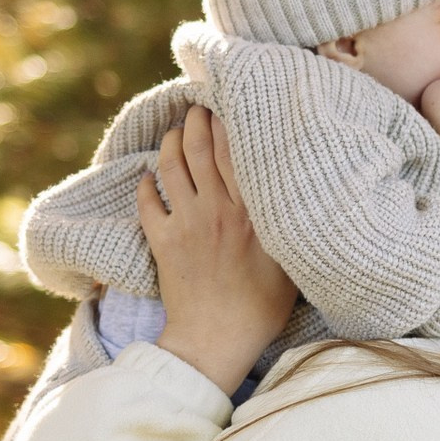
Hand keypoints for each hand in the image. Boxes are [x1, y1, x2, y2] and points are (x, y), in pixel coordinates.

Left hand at [137, 112, 296, 393]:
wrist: (216, 341)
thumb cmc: (262, 307)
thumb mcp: (290, 261)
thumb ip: (286, 221)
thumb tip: (294, 188)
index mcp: (251, 211)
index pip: (235, 149)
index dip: (227, 119)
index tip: (228, 100)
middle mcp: (216, 209)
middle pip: (200, 147)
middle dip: (197, 118)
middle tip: (198, 103)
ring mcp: (186, 223)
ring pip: (171, 165)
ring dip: (171, 141)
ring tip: (176, 129)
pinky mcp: (162, 242)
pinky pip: (147, 202)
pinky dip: (145, 184)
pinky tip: (149, 175)